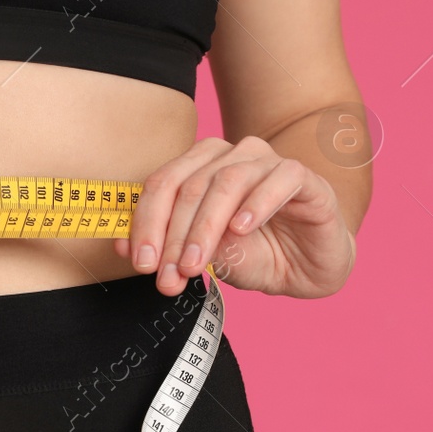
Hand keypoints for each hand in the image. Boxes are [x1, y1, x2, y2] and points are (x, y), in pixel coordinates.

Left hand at [114, 135, 356, 298]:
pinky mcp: (303, 176)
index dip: (146, 224)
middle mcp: (230, 156)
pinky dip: (256, 203)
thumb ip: (167, 247)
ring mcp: (267, 162)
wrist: (308, 269)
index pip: (161, 185)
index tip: (142, 264)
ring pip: (227, 181)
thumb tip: (124, 246)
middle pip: (189, 184)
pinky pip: (279, 178)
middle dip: (174, 235)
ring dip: (205, 227)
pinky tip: (241, 229)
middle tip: (170, 275)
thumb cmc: (255, 255)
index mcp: (199, 168)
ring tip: (196, 263)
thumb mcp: (203, 258)